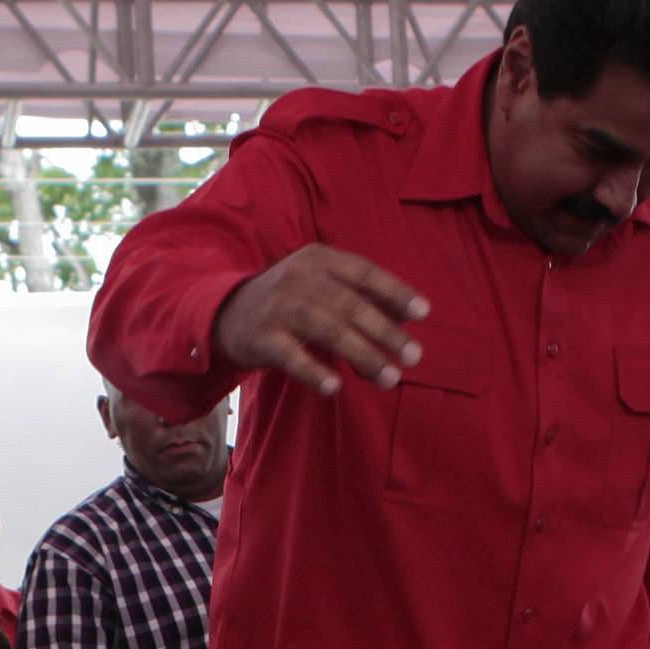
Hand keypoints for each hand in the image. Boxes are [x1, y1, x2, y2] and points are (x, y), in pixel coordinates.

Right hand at [212, 242, 428, 395]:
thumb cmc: (288, 302)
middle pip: (351, 305)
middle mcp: (299, 278)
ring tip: (388, 378)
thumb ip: (358, 297)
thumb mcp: (320, 286)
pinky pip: (293, 357)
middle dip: (386, 332)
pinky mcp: (262, 337)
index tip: (423, 313)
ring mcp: (279, 307)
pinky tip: (335, 388)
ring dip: (363, 355)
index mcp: (318, 259)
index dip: (395, 292)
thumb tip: (407, 320)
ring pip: (329, 330)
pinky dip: (314, 372)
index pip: (364, 273)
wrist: (227, 314)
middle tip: (414, 356)